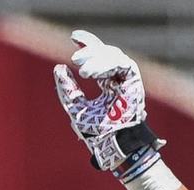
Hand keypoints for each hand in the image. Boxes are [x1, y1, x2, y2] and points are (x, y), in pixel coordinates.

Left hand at [54, 30, 155, 173]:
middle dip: (91, 50)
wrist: (111, 147)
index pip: (99, 58)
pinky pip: (121, 64)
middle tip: (75, 58)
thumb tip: (58, 68)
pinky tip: (89, 73)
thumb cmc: (97, 133)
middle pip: (106, 53)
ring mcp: (128, 80)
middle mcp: (118, 79)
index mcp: (108, 84)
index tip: (73, 37)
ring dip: (96, 59)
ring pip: (113, 56)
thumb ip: (68, 90)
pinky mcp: (135, 81)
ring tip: (81, 70)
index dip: (88, 45)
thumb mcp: (77, 109)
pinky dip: (104, 66)